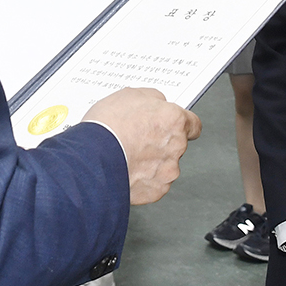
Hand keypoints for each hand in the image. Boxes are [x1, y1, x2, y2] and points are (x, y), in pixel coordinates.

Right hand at [83, 88, 200, 204]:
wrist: (91, 159)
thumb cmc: (107, 127)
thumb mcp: (129, 95)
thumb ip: (152, 98)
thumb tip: (158, 103)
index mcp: (174, 120)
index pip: (193, 124)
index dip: (183, 125)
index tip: (177, 127)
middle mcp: (176, 146)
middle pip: (177, 145)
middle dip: (161, 143)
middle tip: (139, 140)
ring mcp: (167, 171)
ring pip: (165, 166)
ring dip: (152, 163)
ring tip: (128, 156)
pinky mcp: (156, 190)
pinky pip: (153, 184)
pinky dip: (143, 179)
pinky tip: (126, 170)